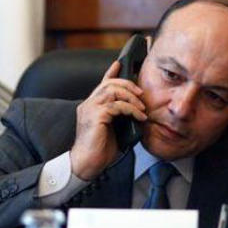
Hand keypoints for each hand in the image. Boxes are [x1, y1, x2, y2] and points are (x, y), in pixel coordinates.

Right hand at [70, 61, 146, 180]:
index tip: (119, 63)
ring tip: (142, 107)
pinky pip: (117, 106)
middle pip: (109, 83)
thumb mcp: (113, 129)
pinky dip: (131, 109)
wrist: (86, 164)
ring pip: (113, 90)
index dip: (111, 72)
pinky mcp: (95, 116)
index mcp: (91, 106)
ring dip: (131, 97)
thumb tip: (138, 112)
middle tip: (141, 93)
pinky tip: (139, 117)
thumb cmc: (99, 150)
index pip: (101, 84)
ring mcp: (90, 109)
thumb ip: (120, 117)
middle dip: (128, 85)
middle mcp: (88, 104)